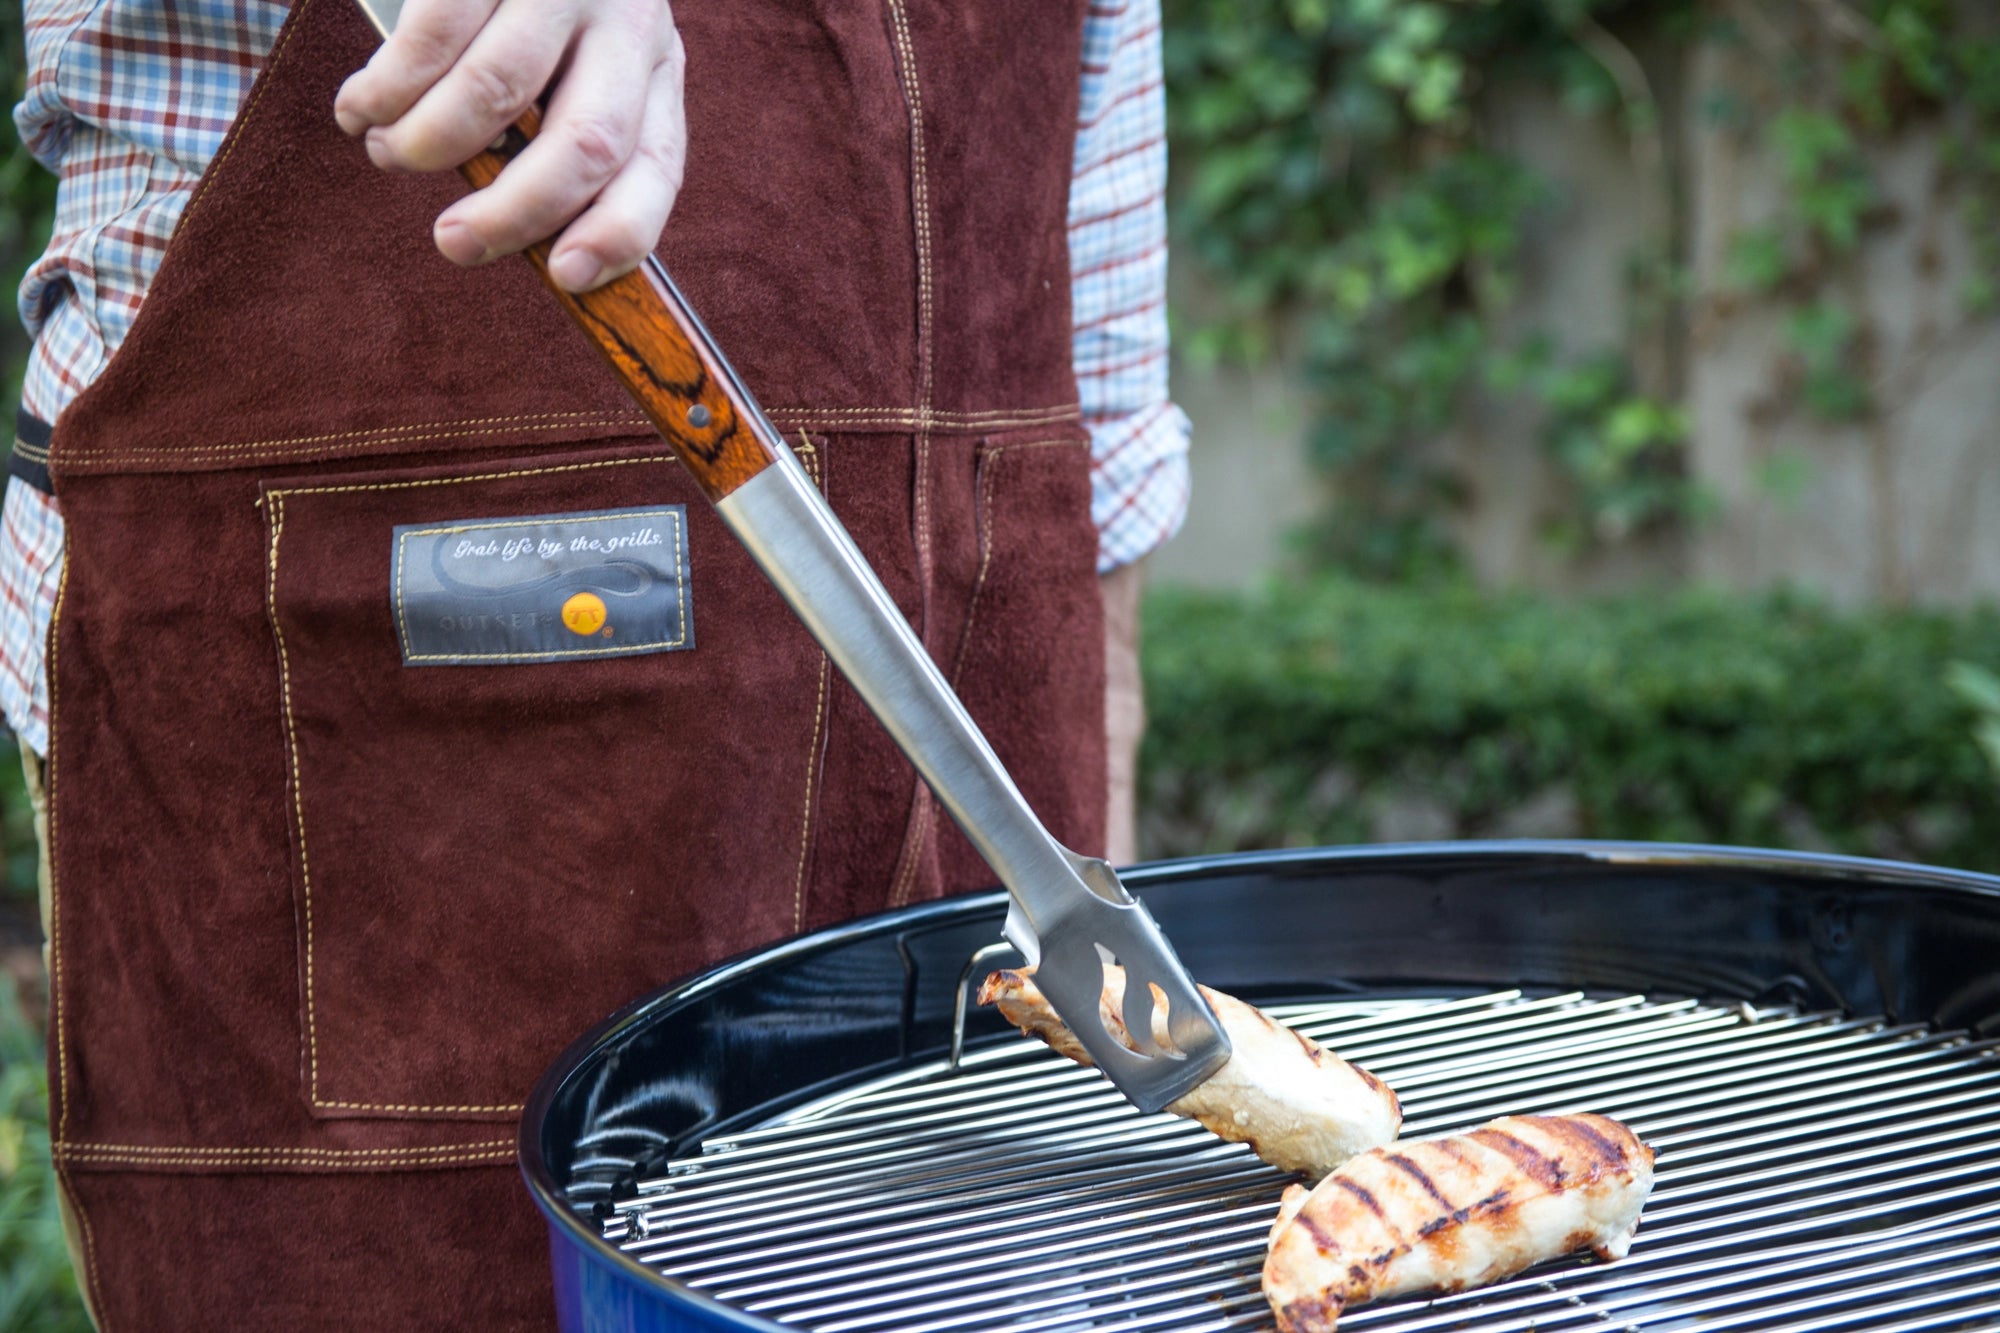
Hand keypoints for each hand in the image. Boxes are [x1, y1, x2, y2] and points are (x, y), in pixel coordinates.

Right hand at [334, 0, 686, 292]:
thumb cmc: (530, 7)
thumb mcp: (577, 63)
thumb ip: (561, 138)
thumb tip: (518, 237)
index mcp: (655, 69)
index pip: (656, 165)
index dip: (617, 233)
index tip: (565, 276)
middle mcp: (626, 23)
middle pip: (587, 144)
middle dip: (512, 211)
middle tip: (452, 242)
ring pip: (497, 93)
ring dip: (428, 145)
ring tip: (387, 154)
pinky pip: (432, 37)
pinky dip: (386, 90)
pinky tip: (361, 108)